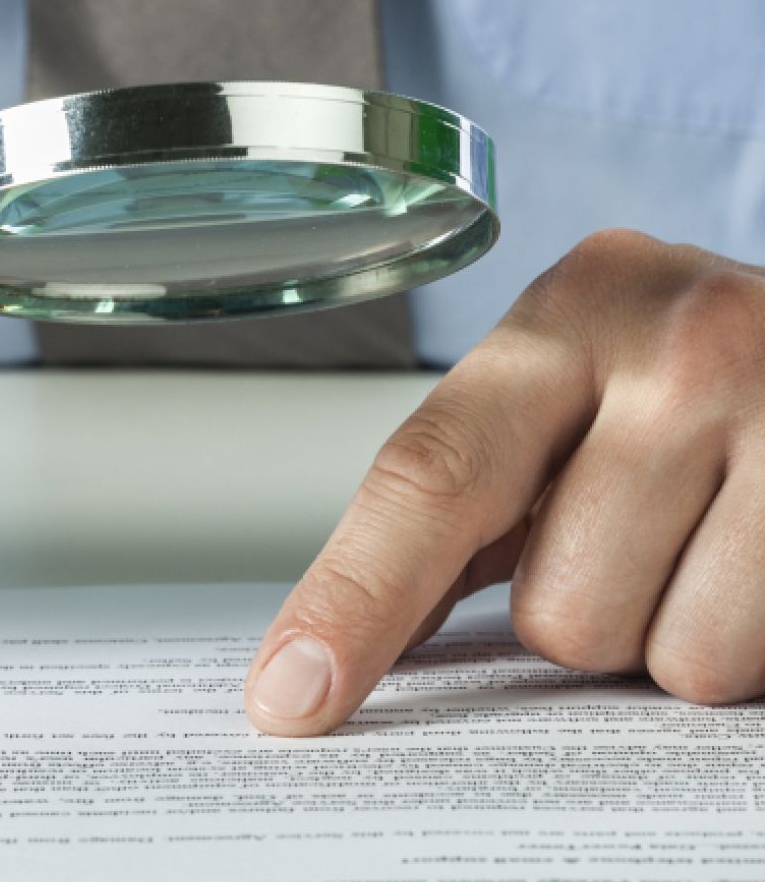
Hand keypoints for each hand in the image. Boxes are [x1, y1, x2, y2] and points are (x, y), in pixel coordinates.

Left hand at [246, 229, 764, 733]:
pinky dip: (739, 642)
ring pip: (666, 659)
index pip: (430, 480)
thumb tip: (331, 644)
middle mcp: (679, 349)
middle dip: (574, 612)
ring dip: (664, 634)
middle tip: (622, 541)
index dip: (353, 601)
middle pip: (553, 610)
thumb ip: (450, 505)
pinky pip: (752, 665)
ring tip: (697, 545)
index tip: (291, 692)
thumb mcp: (555, 397)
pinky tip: (745, 559)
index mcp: (562, 319)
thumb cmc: (672, 376)